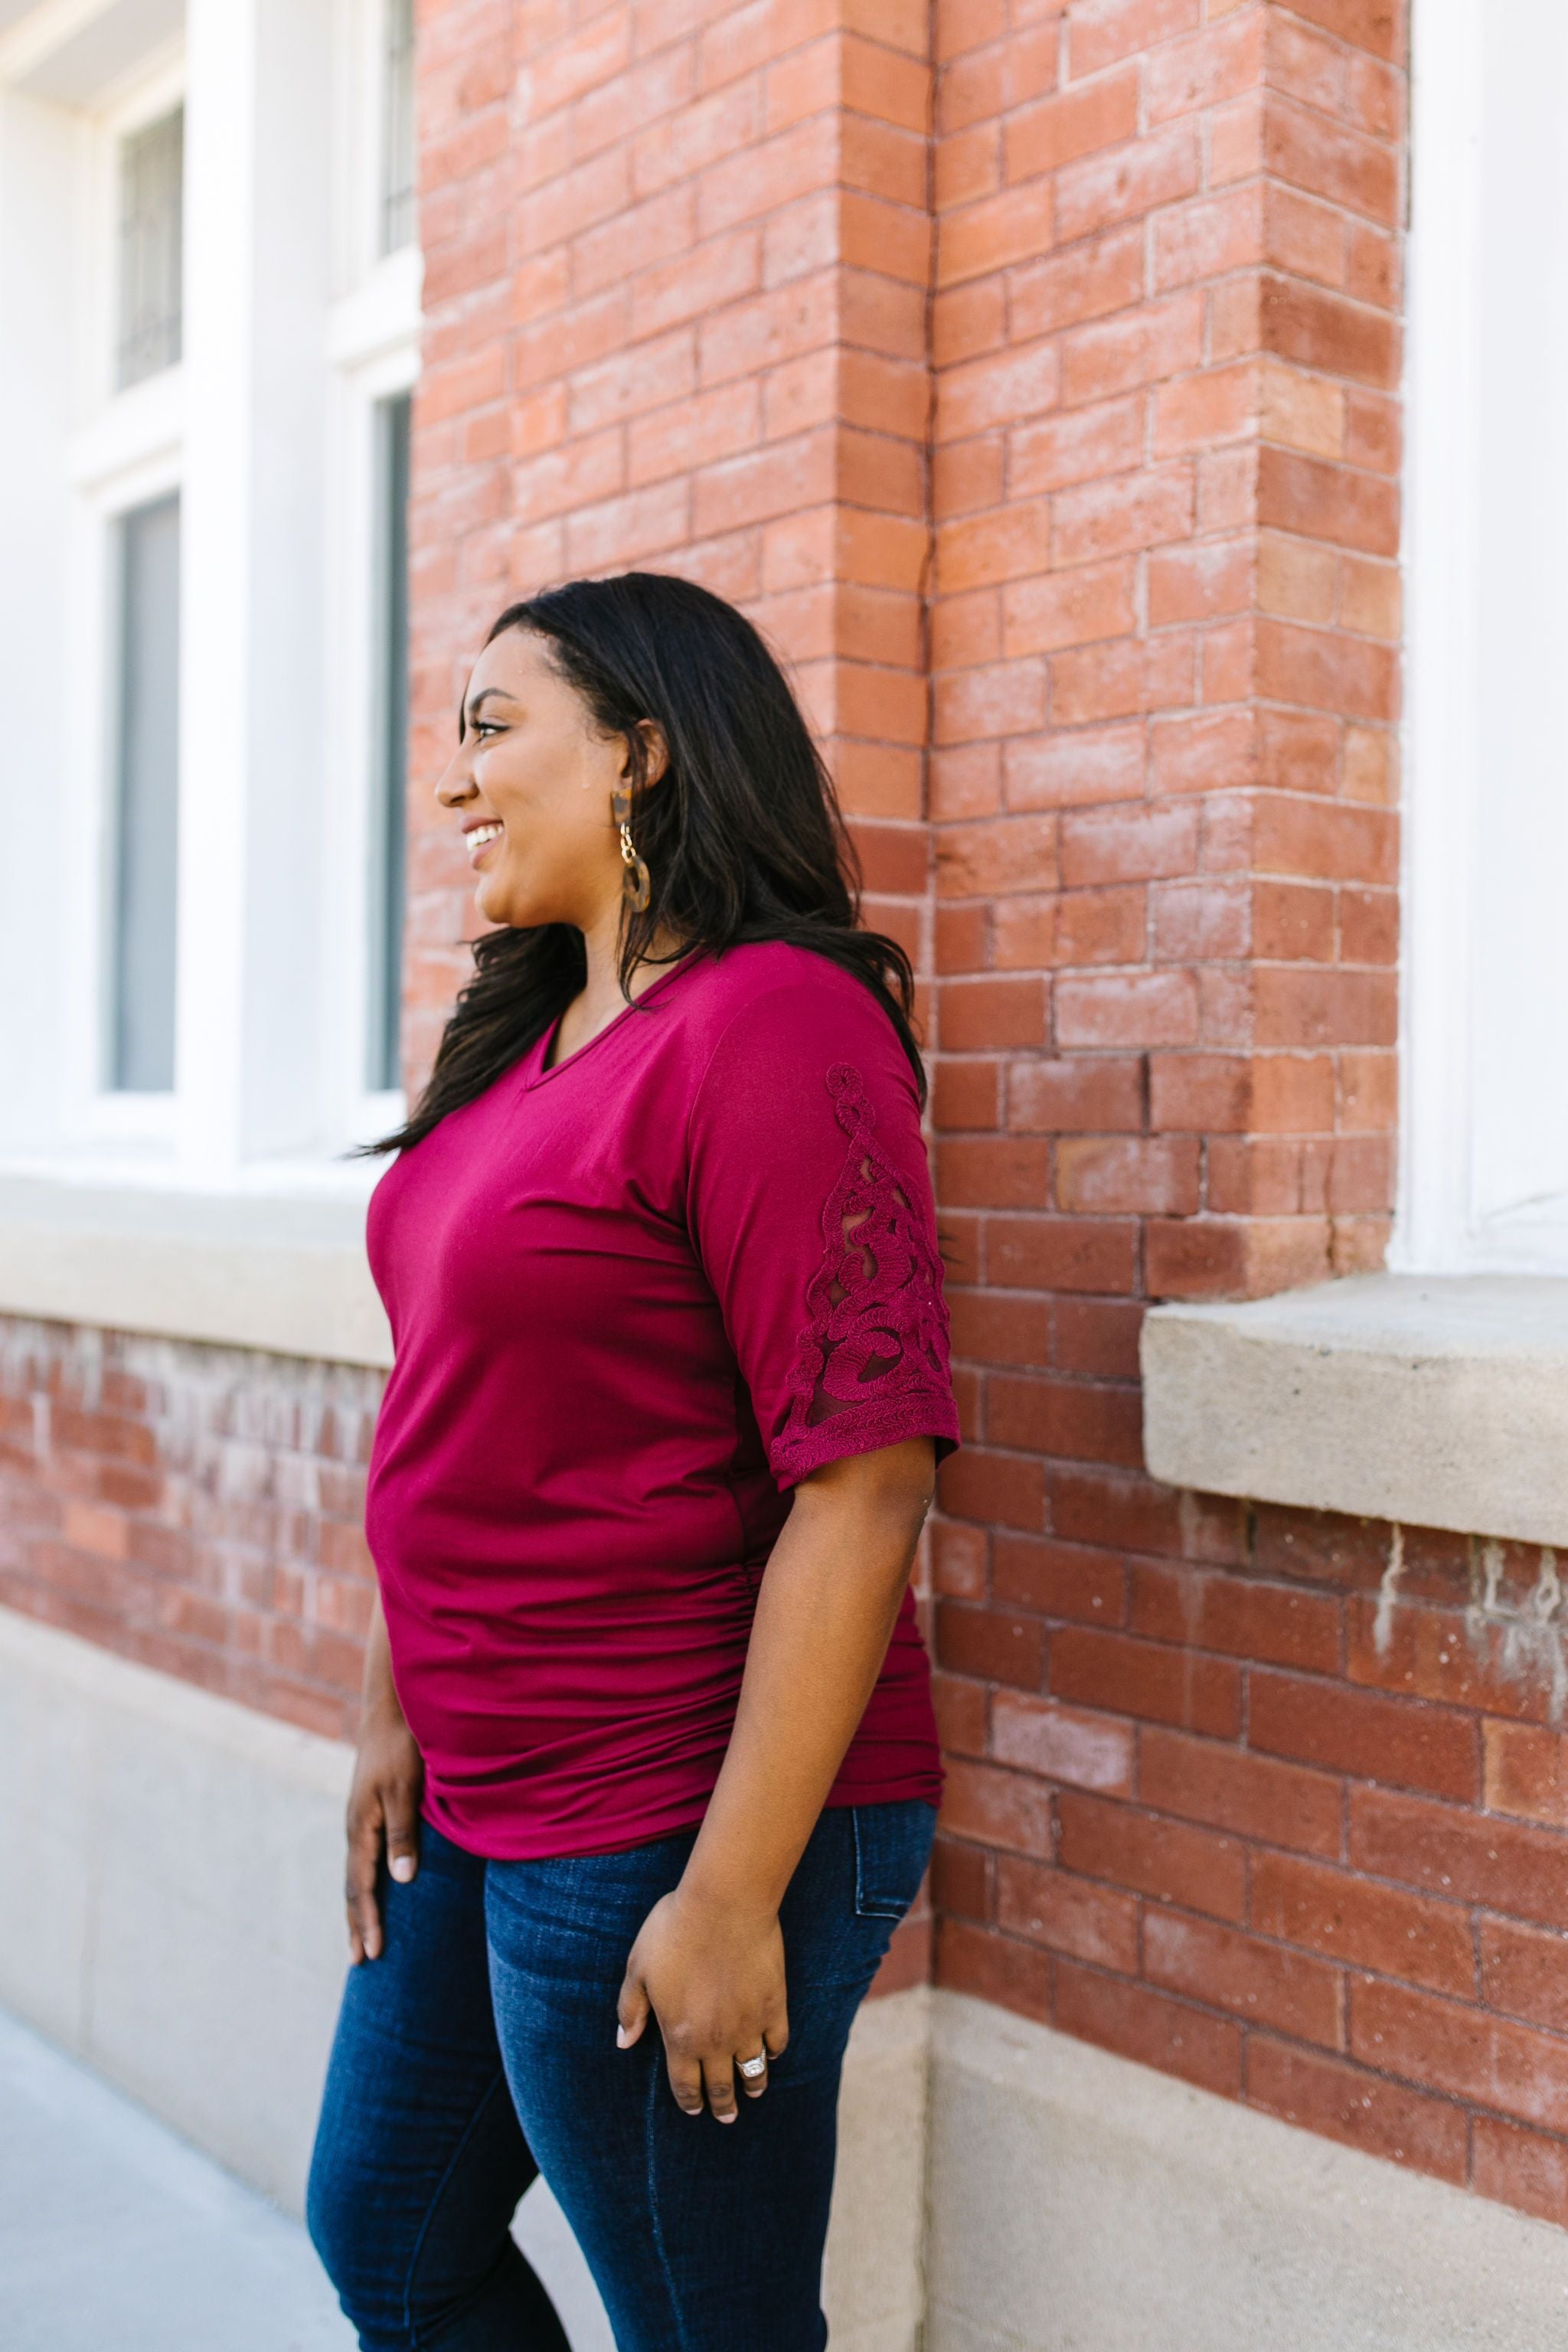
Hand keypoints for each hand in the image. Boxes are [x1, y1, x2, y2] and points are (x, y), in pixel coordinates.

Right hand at [344, 1704, 423, 1963]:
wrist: (392, 1710)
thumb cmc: (401, 1749)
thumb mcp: (405, 1792)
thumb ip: (403, 1835)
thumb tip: (401, 1881)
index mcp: (361, 1829)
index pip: (361, 1887)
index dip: (367, 1920)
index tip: (373, 1953)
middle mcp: (356, 1828)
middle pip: (353, 1886)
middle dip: (356, 1923)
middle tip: (360, 1960)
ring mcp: (362, 1819)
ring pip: (357, 1873)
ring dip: (360, 1906)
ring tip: (364, 1936)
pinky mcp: (372, 1810)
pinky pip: (366, 1856)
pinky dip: (368, 1882)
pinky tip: (379, 1888)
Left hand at [615, 1885, 788, 2122]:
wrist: (724, 1905)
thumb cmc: (675, 1931)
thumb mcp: (638, 1968)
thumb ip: (630, 2009)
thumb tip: (623, 2042)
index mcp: (681, 2036)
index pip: (684, 2085)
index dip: (689, 2101)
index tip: (693, 2110)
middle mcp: (716, 2041)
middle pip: (721, 2085)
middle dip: (722, 2104)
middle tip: (726, 2116)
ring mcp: (749, 2025)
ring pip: (753, 2069)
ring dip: (752, 2086)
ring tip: (753, 2094)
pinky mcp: (774, 2005)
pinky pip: (778, 2041)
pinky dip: (774, 2051)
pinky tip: (772, 2053)